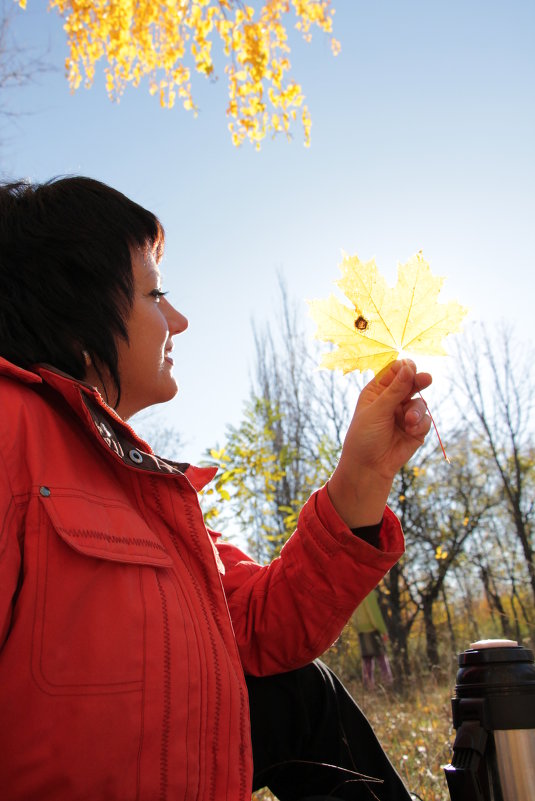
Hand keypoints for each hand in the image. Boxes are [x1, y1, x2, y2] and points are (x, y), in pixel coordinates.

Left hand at [327, 359, 431, 528]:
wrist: (369, 467)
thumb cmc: (365, 437)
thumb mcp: (377, 410)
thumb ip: (395, 389)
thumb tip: (409, 366)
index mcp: (377, 391)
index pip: (393, 373)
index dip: (403, 369)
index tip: (410, 367)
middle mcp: (392, 400)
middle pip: (411, 383)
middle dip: (418, 381)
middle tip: (426, 379)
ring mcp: (405, 414)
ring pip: (420, 402)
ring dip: (416, 410)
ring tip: (408, 421)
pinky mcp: (416, 429)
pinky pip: (426, 419)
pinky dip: (420, 423)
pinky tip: (411, 430)